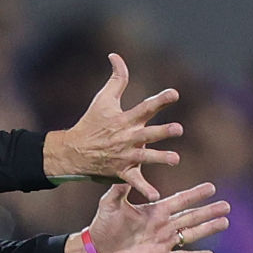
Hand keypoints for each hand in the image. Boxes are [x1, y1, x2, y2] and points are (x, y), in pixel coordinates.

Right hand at [44, 53, 181, 200]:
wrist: (74, 151)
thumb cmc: (91, 122)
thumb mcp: (103, 99)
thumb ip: (116, 78)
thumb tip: (116, 55)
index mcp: (125, 119)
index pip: (145, 107)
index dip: (160, 100)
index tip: (175, 93)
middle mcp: (127, 137)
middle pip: (148, 134)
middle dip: (162, 132)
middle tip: (178, 129)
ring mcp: (124, 156)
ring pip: (145, 158)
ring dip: (159, 158)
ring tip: (175, 159)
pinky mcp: (121, 172)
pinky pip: (134, 182)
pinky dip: (144, 189)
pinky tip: (156, 196)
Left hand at [67, 182, 229, 252]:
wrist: (97, 252)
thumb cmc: (103, 226)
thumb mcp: (110, 204)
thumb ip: (119, 189)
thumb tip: (126, 172)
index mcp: (154, 211)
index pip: (180, 201)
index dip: (195, 195)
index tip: (211, 187)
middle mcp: (163, 226)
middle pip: (191, 217)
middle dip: (209, 211)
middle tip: (227, 205)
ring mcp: (164, 243)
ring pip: (191, 235)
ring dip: (208, 229)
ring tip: (225, 222)